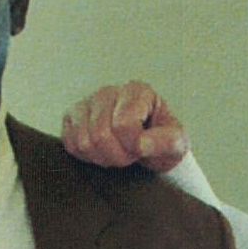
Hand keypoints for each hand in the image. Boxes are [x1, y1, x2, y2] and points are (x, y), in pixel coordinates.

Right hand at [62, 81, 187, 172]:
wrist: (147, 149)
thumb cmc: (161, 142)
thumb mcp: (177, 144)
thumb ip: (166, 141)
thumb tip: (142, 143)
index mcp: (137, 92)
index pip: (123, 124)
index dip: (133, 146)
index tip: (142, 149)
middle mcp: (109, 92)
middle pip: (101, 134)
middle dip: (117, 155)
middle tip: (130, 155)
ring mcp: (86, 103)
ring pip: (84, 141)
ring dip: (102, 157)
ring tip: (117, 152)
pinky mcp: (71, 118)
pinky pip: (70, 143)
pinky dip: (86, 156)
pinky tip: (101, 151)